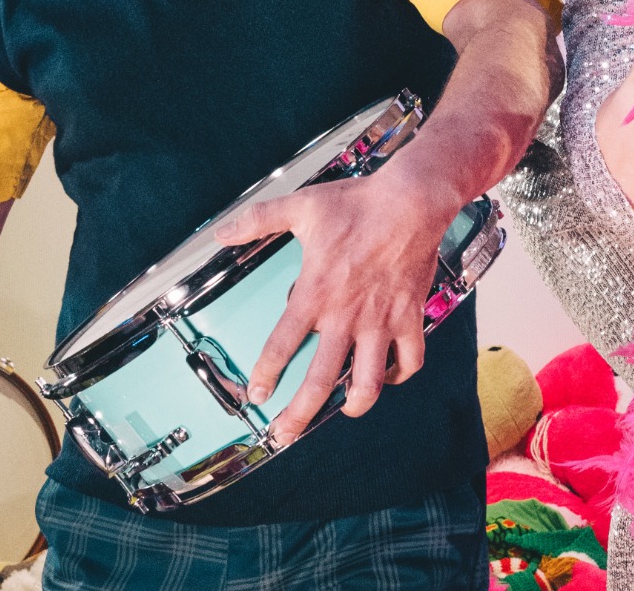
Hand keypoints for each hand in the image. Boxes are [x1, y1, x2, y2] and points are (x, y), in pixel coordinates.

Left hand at [214, 157, 462, 440]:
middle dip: (298, 414)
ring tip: (343, 411)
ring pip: (368, 381)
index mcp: (315, 293)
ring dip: (354, 403)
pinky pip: (410, 358)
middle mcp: (346, 316)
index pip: (281, 345)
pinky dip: (400, 374)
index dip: (265, 375)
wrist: (412, 200)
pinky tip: (390, 376)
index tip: (256, 394)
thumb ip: (258, 220)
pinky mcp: (409, 316)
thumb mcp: (301, 206)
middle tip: (284, 433)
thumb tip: (220, 232)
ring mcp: (380, 321)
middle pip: (318, 380)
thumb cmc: (358, 204)